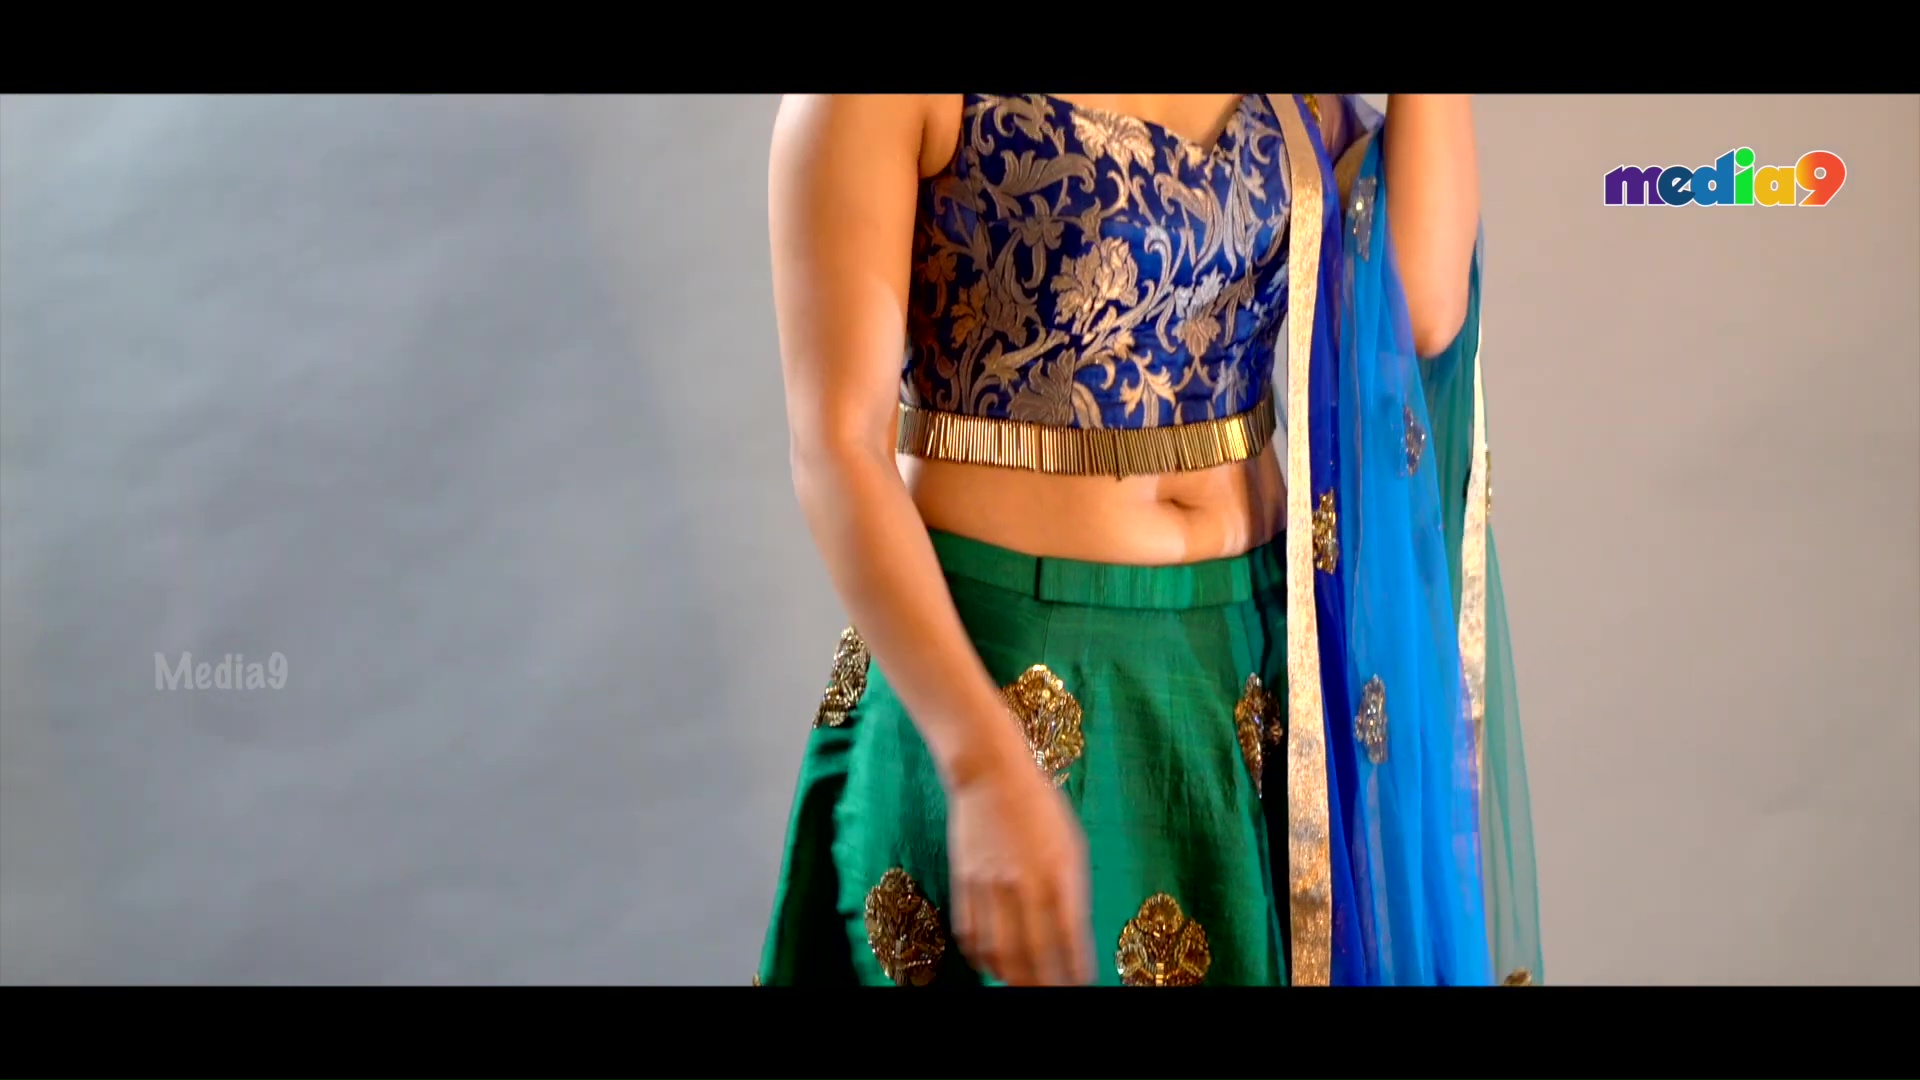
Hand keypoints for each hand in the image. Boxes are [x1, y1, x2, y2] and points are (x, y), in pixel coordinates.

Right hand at [946, 746, 1094, 985]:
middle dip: (1042, 985)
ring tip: (1022, 985)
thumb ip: (1073, 891)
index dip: (1074, 972)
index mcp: (1059, 874)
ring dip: (1012, 977)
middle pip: (1032, 956)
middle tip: (1049, 993)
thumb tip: (1073, 937)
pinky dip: (982, 957)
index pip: (1069, 940)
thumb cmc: (1040, 809)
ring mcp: (990, 885)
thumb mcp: (1071, 846)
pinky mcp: (964, 881)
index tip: (1080, 986)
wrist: (990, 774)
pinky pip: (971, 933)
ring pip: (998, 951)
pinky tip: (993, 963)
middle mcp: (1024, 884)